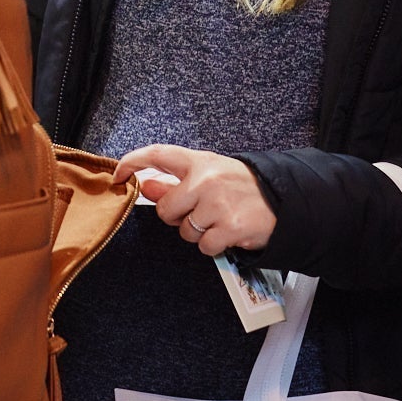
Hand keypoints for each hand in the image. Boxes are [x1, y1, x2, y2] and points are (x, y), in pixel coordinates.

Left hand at [114, 144, 277, 256]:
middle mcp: (206, 180)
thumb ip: (175, 181)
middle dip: (177, 217)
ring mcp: (218, 204)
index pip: (158, 154)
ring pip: (185, 231)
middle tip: (200, 211)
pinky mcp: (229, 228)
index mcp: (199, 162)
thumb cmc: (243, 186)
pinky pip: (204, 246)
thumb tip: (145, 185)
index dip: (132, 162)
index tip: (118, 174)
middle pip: (165, 209)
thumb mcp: (210, 173)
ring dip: (198, 232)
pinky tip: (227, 232)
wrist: (283, 200)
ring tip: (219, 219)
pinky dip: (213, 245)